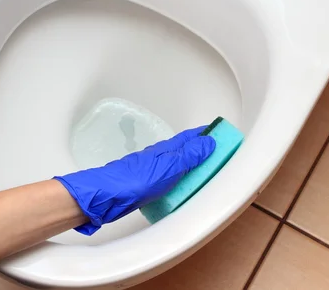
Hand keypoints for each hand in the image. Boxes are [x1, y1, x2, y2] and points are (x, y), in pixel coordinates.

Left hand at [54, 126, 215, 234]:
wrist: (109, 195)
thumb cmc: (139, 179)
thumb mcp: (170, 166)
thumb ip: (189, 155)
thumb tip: (209, 141)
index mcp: (166, 149)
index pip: (190, 137)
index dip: (205, 134)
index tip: (219, 131)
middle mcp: (159, 156)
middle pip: (183, 149)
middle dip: (199, 148)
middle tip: (216, 152)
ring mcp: (151, 170)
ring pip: (175, 163)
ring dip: (189, 164)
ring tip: (203, 169)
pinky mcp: (146, 184)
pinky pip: (168, 177)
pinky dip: (178, 178)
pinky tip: (180, 185)